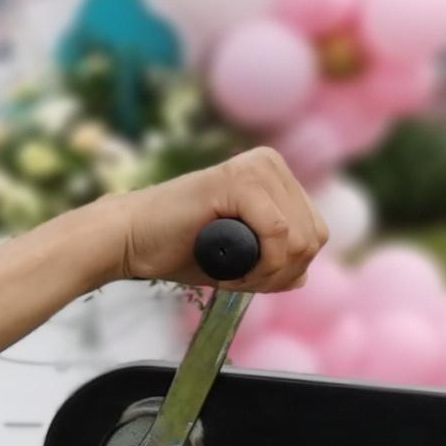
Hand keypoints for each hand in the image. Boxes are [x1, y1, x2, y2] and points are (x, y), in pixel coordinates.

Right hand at [115, 145, 325, 291]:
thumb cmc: (178, 248)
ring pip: (299, 238)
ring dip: (267, 273)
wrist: (130, 240)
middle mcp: (270, 163)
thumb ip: (271, 262)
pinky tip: (228, 270)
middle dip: (279, 274)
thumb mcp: (239, 259)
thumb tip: (304, 276)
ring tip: (230, 274)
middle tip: (239, 281)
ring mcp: (255, 168)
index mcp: (275, 175)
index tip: (251, 279)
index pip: (316, 232)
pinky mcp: (238, 180)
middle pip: (313, 237)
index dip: (289, 269)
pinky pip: (278, 234)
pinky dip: (260, 265)